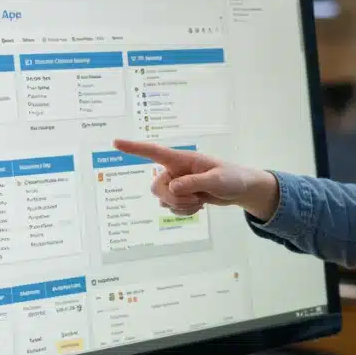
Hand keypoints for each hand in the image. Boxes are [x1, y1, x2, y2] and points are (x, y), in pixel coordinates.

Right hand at [111, 139, 280, 219]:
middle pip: (156, 187)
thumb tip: (172, 188)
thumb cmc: (231, 178)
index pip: (154, 152)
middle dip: (173, 198)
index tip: (115, 143)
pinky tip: (198, 206)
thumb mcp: (217, 180)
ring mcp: (177, 184)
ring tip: (200, 200)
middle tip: (195, 199)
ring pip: (163, 200)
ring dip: (181, 206)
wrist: (240, 189)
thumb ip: (194, 183)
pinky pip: (171, 208)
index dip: (134, 148)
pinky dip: (184, 211)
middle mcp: (175, 171)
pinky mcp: (181, 196)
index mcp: (182, 159)